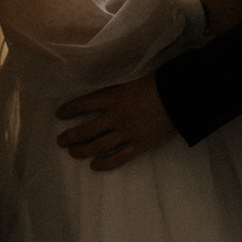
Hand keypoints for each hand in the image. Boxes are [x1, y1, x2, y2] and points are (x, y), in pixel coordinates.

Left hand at [56, 74, 175, 171]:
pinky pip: (119, 158)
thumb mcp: (137, 74)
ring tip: (72, 153)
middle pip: (86, 130)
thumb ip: (122, 81)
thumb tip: (114, 78)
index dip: (70, 109)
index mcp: (114, 97)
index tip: (59, 114)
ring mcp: (127, 133)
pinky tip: (94, 166)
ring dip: (82, 150)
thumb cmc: (163, 80)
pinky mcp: (140, 145)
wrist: (182, 96)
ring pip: (98, 146)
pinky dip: (105, 164)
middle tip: (60, 141)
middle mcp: (116, 117)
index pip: (84, 103)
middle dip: (70, 136)